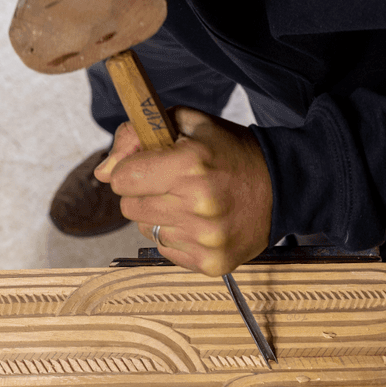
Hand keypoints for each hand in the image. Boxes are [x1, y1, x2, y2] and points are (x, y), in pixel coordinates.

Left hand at [94, 107, 272, 276]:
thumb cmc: (233, 154)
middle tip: (174, 184)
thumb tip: (103, 172)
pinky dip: (177, 236)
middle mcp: (198, 205)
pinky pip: (166, 250)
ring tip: (192, 204)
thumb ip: (138, 135)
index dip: (131, 170)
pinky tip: (200, 223)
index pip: (121, 179)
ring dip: (162, 216)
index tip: (148, 166)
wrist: (282, 187)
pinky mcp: (212, 262)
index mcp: (191, 165)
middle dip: (145, 193)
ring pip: (147, 230)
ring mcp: (206, 238)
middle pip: (129, 207)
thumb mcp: (188, 124)